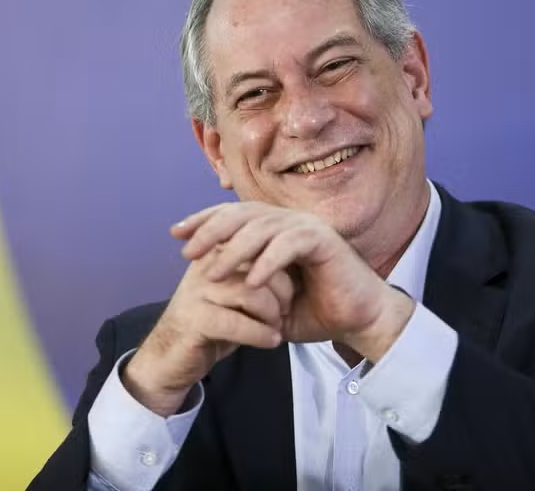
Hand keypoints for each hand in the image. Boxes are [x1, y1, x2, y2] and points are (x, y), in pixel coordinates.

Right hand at [123, 245, 293, 415]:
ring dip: (273, 313)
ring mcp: (196, 291)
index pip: (259, 242)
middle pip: (259, 264)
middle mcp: (205, 264)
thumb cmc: (213, 323)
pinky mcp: (193, 320)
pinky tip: (272, 341)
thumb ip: (259, 273)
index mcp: (216, 250)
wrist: (171, 358)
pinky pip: (238, 323)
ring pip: (251, 292)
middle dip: (283, 290)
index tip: (294, 287)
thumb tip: (298, 260)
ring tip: (277, 326)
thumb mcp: (238, 293)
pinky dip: (261, 334)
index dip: (283, 264)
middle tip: (286, 309)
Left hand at [172, 202, 415, 359]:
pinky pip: (289, 245)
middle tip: (187, 251)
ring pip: (263, 227)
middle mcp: (290, 222)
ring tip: (212, 274)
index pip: (234, 215)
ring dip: (234, 250)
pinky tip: (252, 283)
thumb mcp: (269, 300)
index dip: (204, 220)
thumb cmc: (316, 311)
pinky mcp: (324, 240)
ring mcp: (307, 228)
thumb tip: (204, 282)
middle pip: (243, 214)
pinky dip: (268, 263)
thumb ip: (242, 285)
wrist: (358, 321)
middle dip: (211, 229)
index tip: (176, 234)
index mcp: (276, 230)